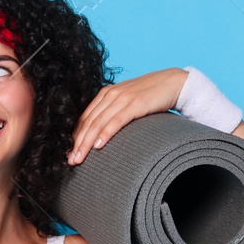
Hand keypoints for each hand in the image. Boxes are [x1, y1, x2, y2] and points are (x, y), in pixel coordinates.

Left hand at [68, 67, 187, 164]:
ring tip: (78, 158)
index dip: (75, 136)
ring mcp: (122, 98)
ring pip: (98, 123)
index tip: (69, 153)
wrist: (174, 82)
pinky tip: (98, 146)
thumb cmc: (150, 96)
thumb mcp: (127, 102)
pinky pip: (116, 121)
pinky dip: (105, 134)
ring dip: (86, 143)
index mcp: (105, 94)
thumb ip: (114, 112)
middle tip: (70, 160)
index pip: (85, 118)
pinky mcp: (135, 104)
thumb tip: (102, 134)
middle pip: (88, 122)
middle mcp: (110, 95)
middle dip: (77, 143)